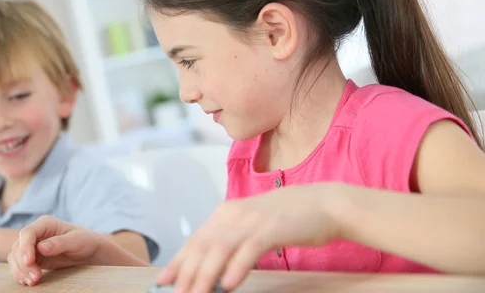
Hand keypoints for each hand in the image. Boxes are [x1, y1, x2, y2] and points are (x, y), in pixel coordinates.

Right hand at [8, 215, 104, 285]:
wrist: (89, 250)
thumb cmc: (85, 240)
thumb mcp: (76, 240)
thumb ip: (60, 243)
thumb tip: (41, 247)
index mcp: (45, 224)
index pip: (27, 233)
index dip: (25, 247)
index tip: (29, 262)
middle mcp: (36, 234)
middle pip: (18, 247)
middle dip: (23, 264)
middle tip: (36, 277)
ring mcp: (33, 246)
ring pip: (15, 258)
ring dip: (20, 271)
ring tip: (33, 281)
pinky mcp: (33, 258)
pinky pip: (20, 266)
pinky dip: (21, 274)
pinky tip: (30, 282)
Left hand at [156, 183, 343, 292]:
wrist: (325, 203)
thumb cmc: (289, 219)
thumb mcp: (254, 226)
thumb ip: (233, 241)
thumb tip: (215, 269)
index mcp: (228, 212)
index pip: (196, 239)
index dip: (178, 261)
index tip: (163, 280)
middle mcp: (235, 213)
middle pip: (202, 246)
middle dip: (186, 273)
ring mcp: (253, 220)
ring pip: (220, 249)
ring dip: (205, 275)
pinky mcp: (272, 228)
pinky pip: (250, 249)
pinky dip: (237, 267)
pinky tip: (229, 285)